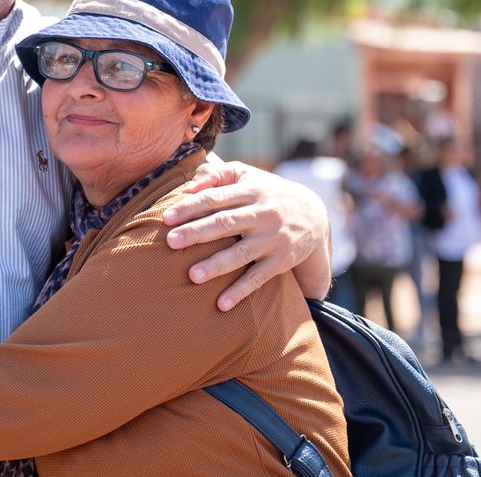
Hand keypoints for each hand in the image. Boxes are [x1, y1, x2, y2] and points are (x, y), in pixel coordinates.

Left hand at [162, 155, 330, 310]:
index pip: (216, 198)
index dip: (191, 207)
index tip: (167, 218)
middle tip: (170, 242)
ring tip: (192, 275)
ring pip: (242, 253)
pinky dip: (240, 292)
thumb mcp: (246, 175)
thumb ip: (217, 175)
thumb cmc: (265, 192)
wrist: (313, 215)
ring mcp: (273, 239)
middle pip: (226, 223)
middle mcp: (263, 214)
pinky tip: (221, 305)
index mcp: (251, 190)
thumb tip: (188, 187)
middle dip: (197, 233)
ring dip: (217, 265)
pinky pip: (259, 278)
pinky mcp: (281, 261)